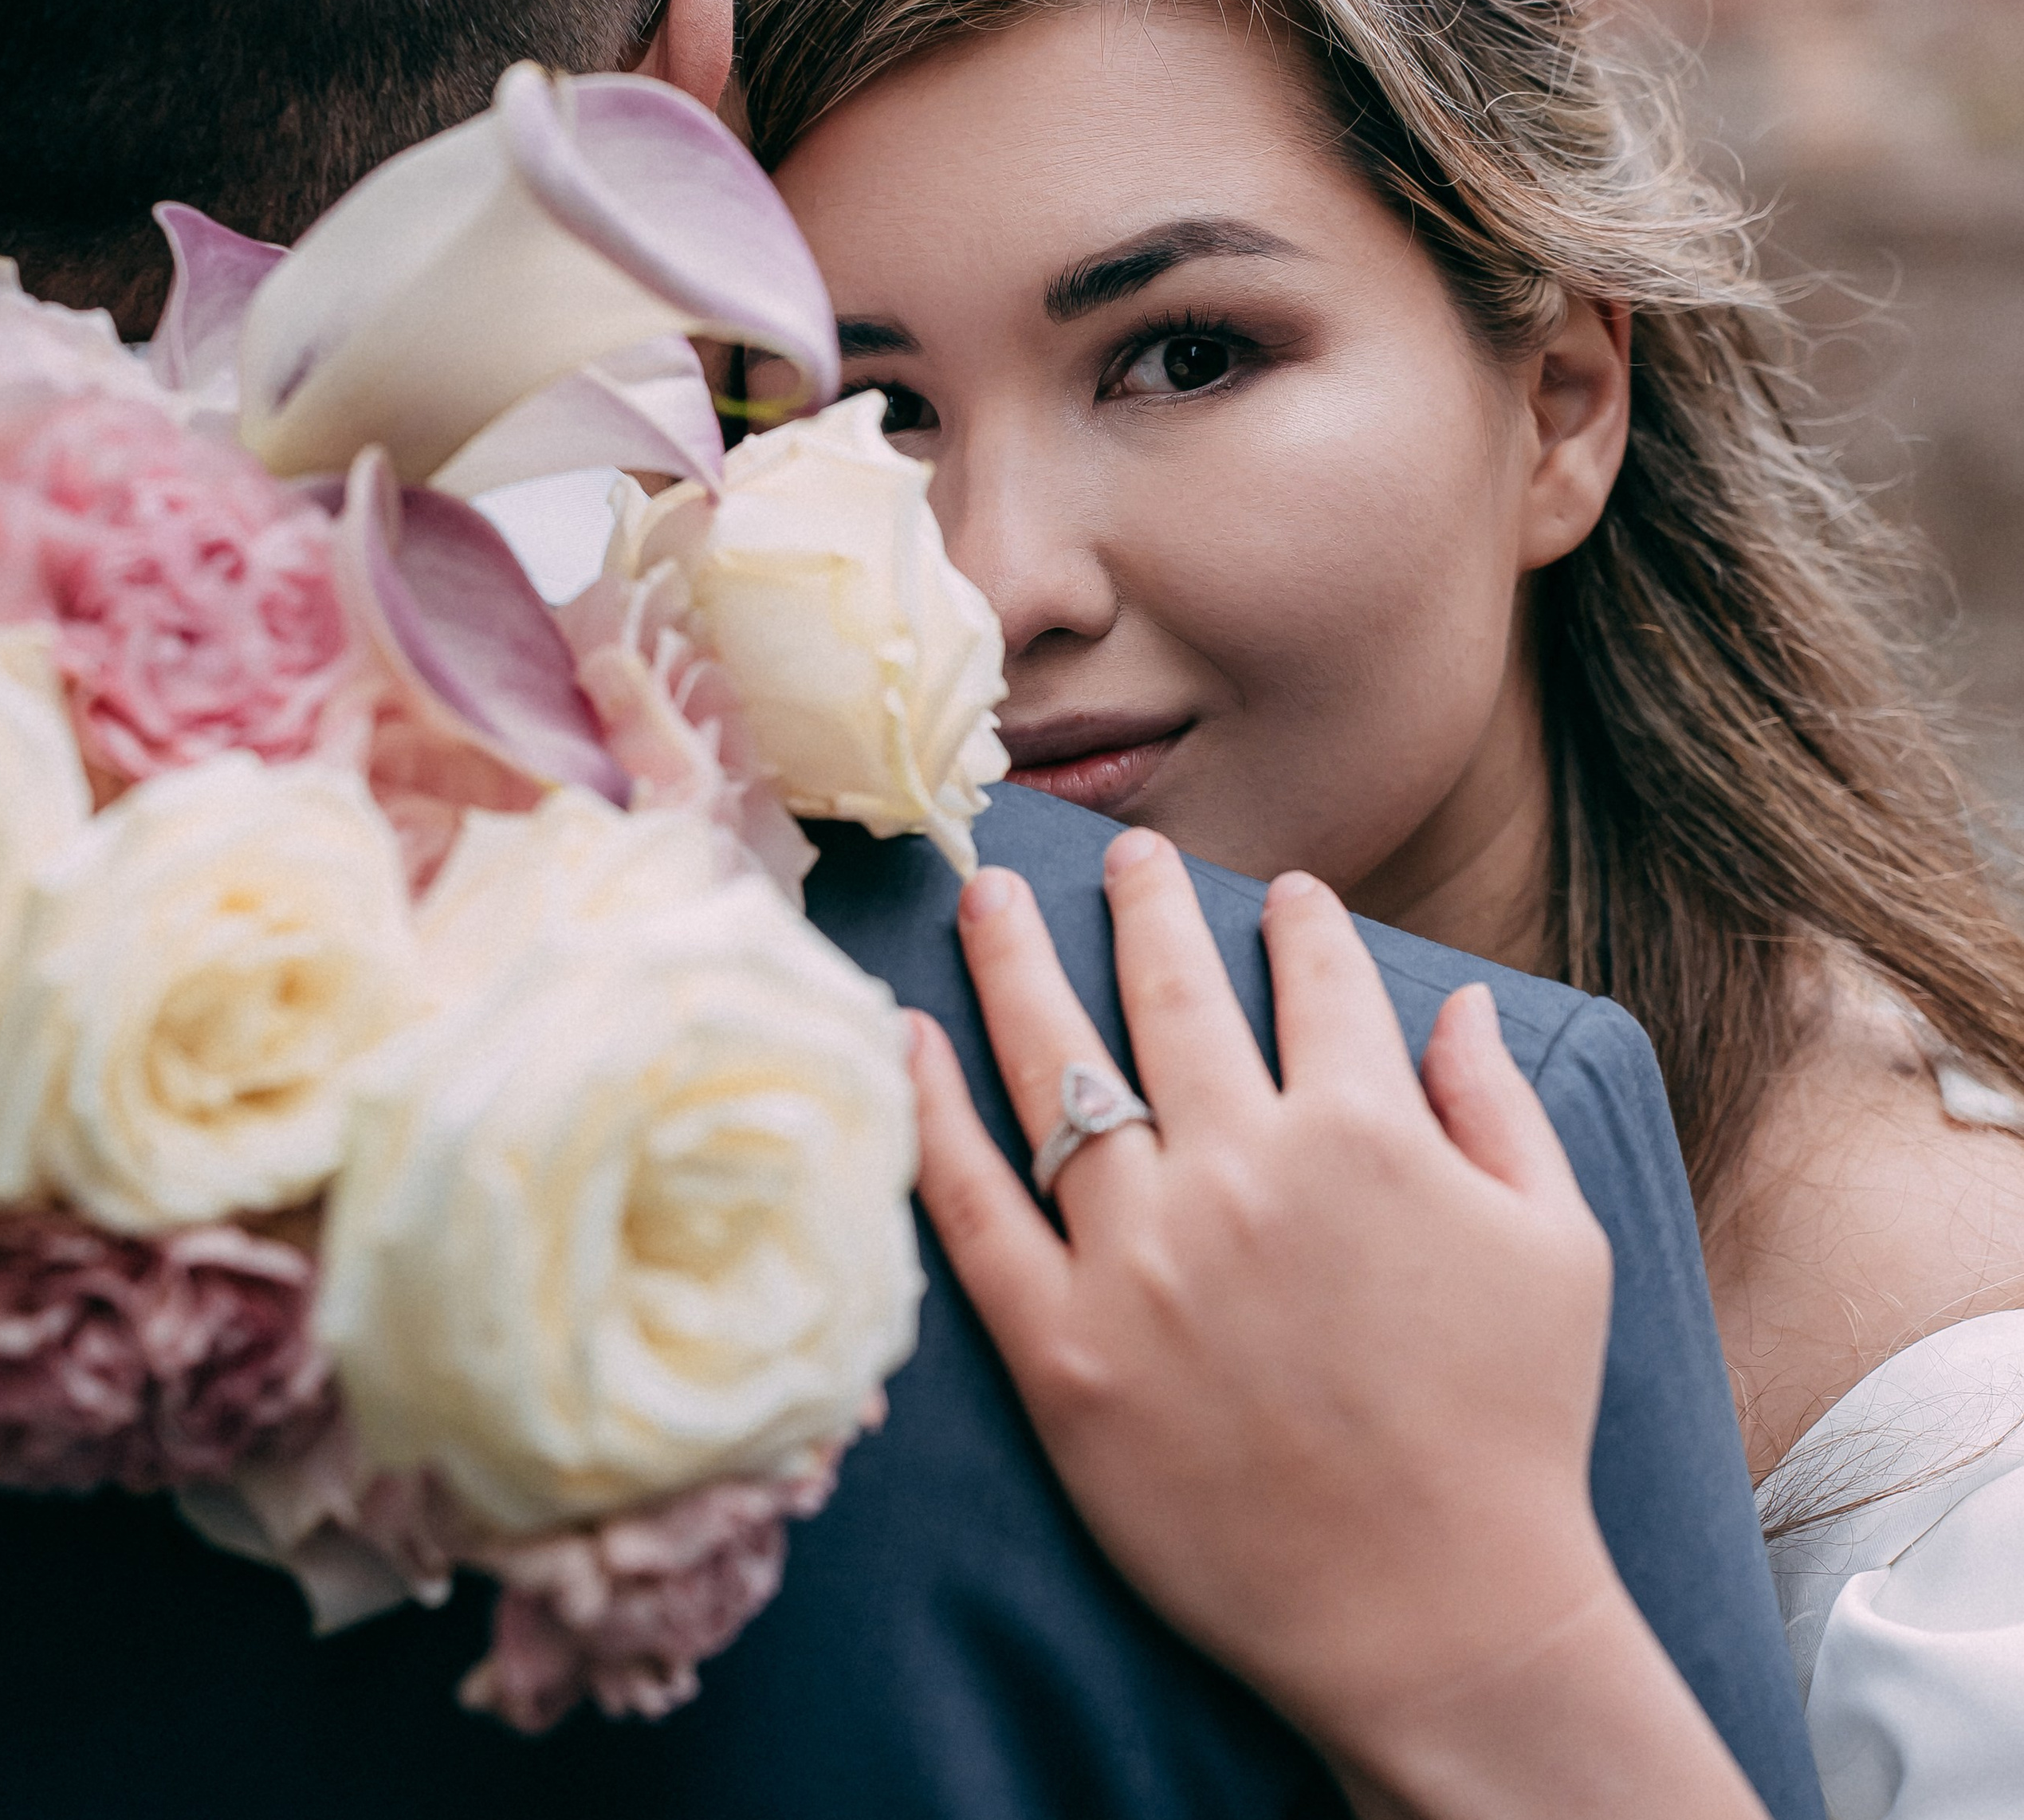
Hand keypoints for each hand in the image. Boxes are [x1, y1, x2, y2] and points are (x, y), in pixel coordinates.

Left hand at [910, 827, 1767, 1818]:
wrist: (1440, 1614)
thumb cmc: (1515, 1428)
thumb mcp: (1560, 1247)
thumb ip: (1503, 1109)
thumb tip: (1460, 1003)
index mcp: (1364, 1135)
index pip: (1323, 983)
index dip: (1304, 923)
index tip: (1287, 891)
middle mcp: (1240, 1170)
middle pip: (1171, 994)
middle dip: (1149, 903)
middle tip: (1126, 854)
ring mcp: (1142, 1257)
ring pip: (1056, 1069)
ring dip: (1018, 962)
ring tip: (990, 893)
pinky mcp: (1065, 1350)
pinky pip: (974, 1206)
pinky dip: (934, 1113)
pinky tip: (908, 1034)